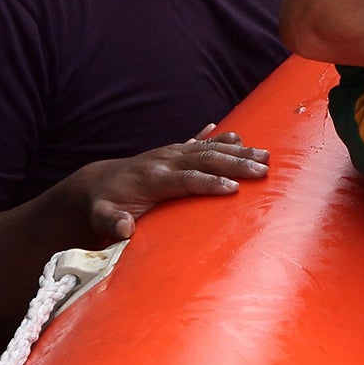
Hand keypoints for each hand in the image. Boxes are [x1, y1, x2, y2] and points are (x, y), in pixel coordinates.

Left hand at [78, 127, 270, 240]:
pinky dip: (219, 137)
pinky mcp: (176, 150)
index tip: (234, 188)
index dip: (209, 183)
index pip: (185, 178)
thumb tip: (125, 230)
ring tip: (265, 154)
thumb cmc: (104, 205)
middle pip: (205, 158)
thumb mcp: (100, 218)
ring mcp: (172, 151)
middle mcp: (165, 159)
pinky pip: (201, 141)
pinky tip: (236, 134)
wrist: (98, 182)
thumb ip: (111, 223)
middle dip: (236, 163)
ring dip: (238, 150)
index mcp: (151, 177)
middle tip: (263, 170)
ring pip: (209, 147)